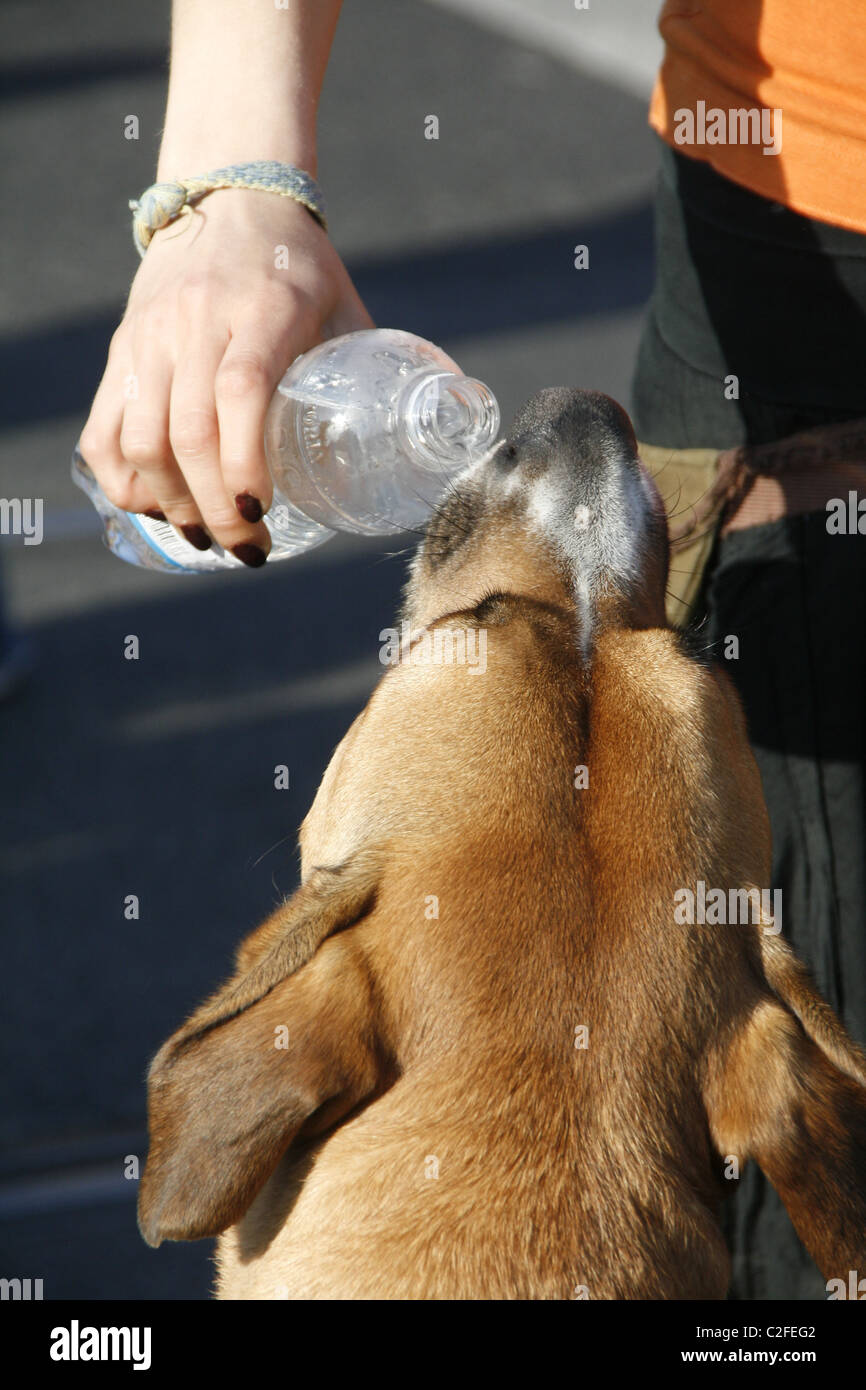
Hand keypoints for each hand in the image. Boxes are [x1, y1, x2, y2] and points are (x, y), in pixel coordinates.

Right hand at [79, 189, 373, 564]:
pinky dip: (122, 479)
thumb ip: (374, 368)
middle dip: (215, 509)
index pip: (239, 392)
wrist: (229, 194)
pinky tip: (154, 507)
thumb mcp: (345, 305)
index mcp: (262, 311)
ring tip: (206, 536)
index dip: (243, 463)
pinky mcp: (122, 348)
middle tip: (246, 548)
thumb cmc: (300, 265)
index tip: (263, 513)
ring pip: (138, 438)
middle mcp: (196, 323)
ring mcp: (150, 336)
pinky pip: (103, 427)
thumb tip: (437, 431)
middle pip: (187, 433)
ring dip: (170, 504)